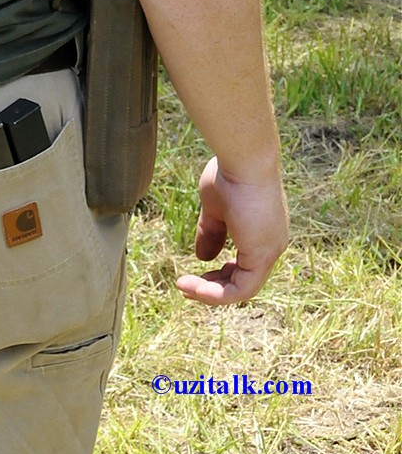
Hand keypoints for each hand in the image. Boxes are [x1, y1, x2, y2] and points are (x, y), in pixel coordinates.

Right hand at [175, 155, 288, 304]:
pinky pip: (241, 289)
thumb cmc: (230, 174)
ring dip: (210, 293)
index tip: (194, 271)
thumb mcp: (214, 208)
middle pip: (243, 280)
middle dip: (212, 286)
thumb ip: (211, 232)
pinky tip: (193, 287)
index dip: (218, 272)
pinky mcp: (263, 256)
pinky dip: (216, 294)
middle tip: (185, 284)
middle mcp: (271, 244)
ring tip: (183, 286)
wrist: (243, 160)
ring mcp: (270, 251)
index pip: (243, 264)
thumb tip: (202, 257)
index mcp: (262, 231)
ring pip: (242, 289)